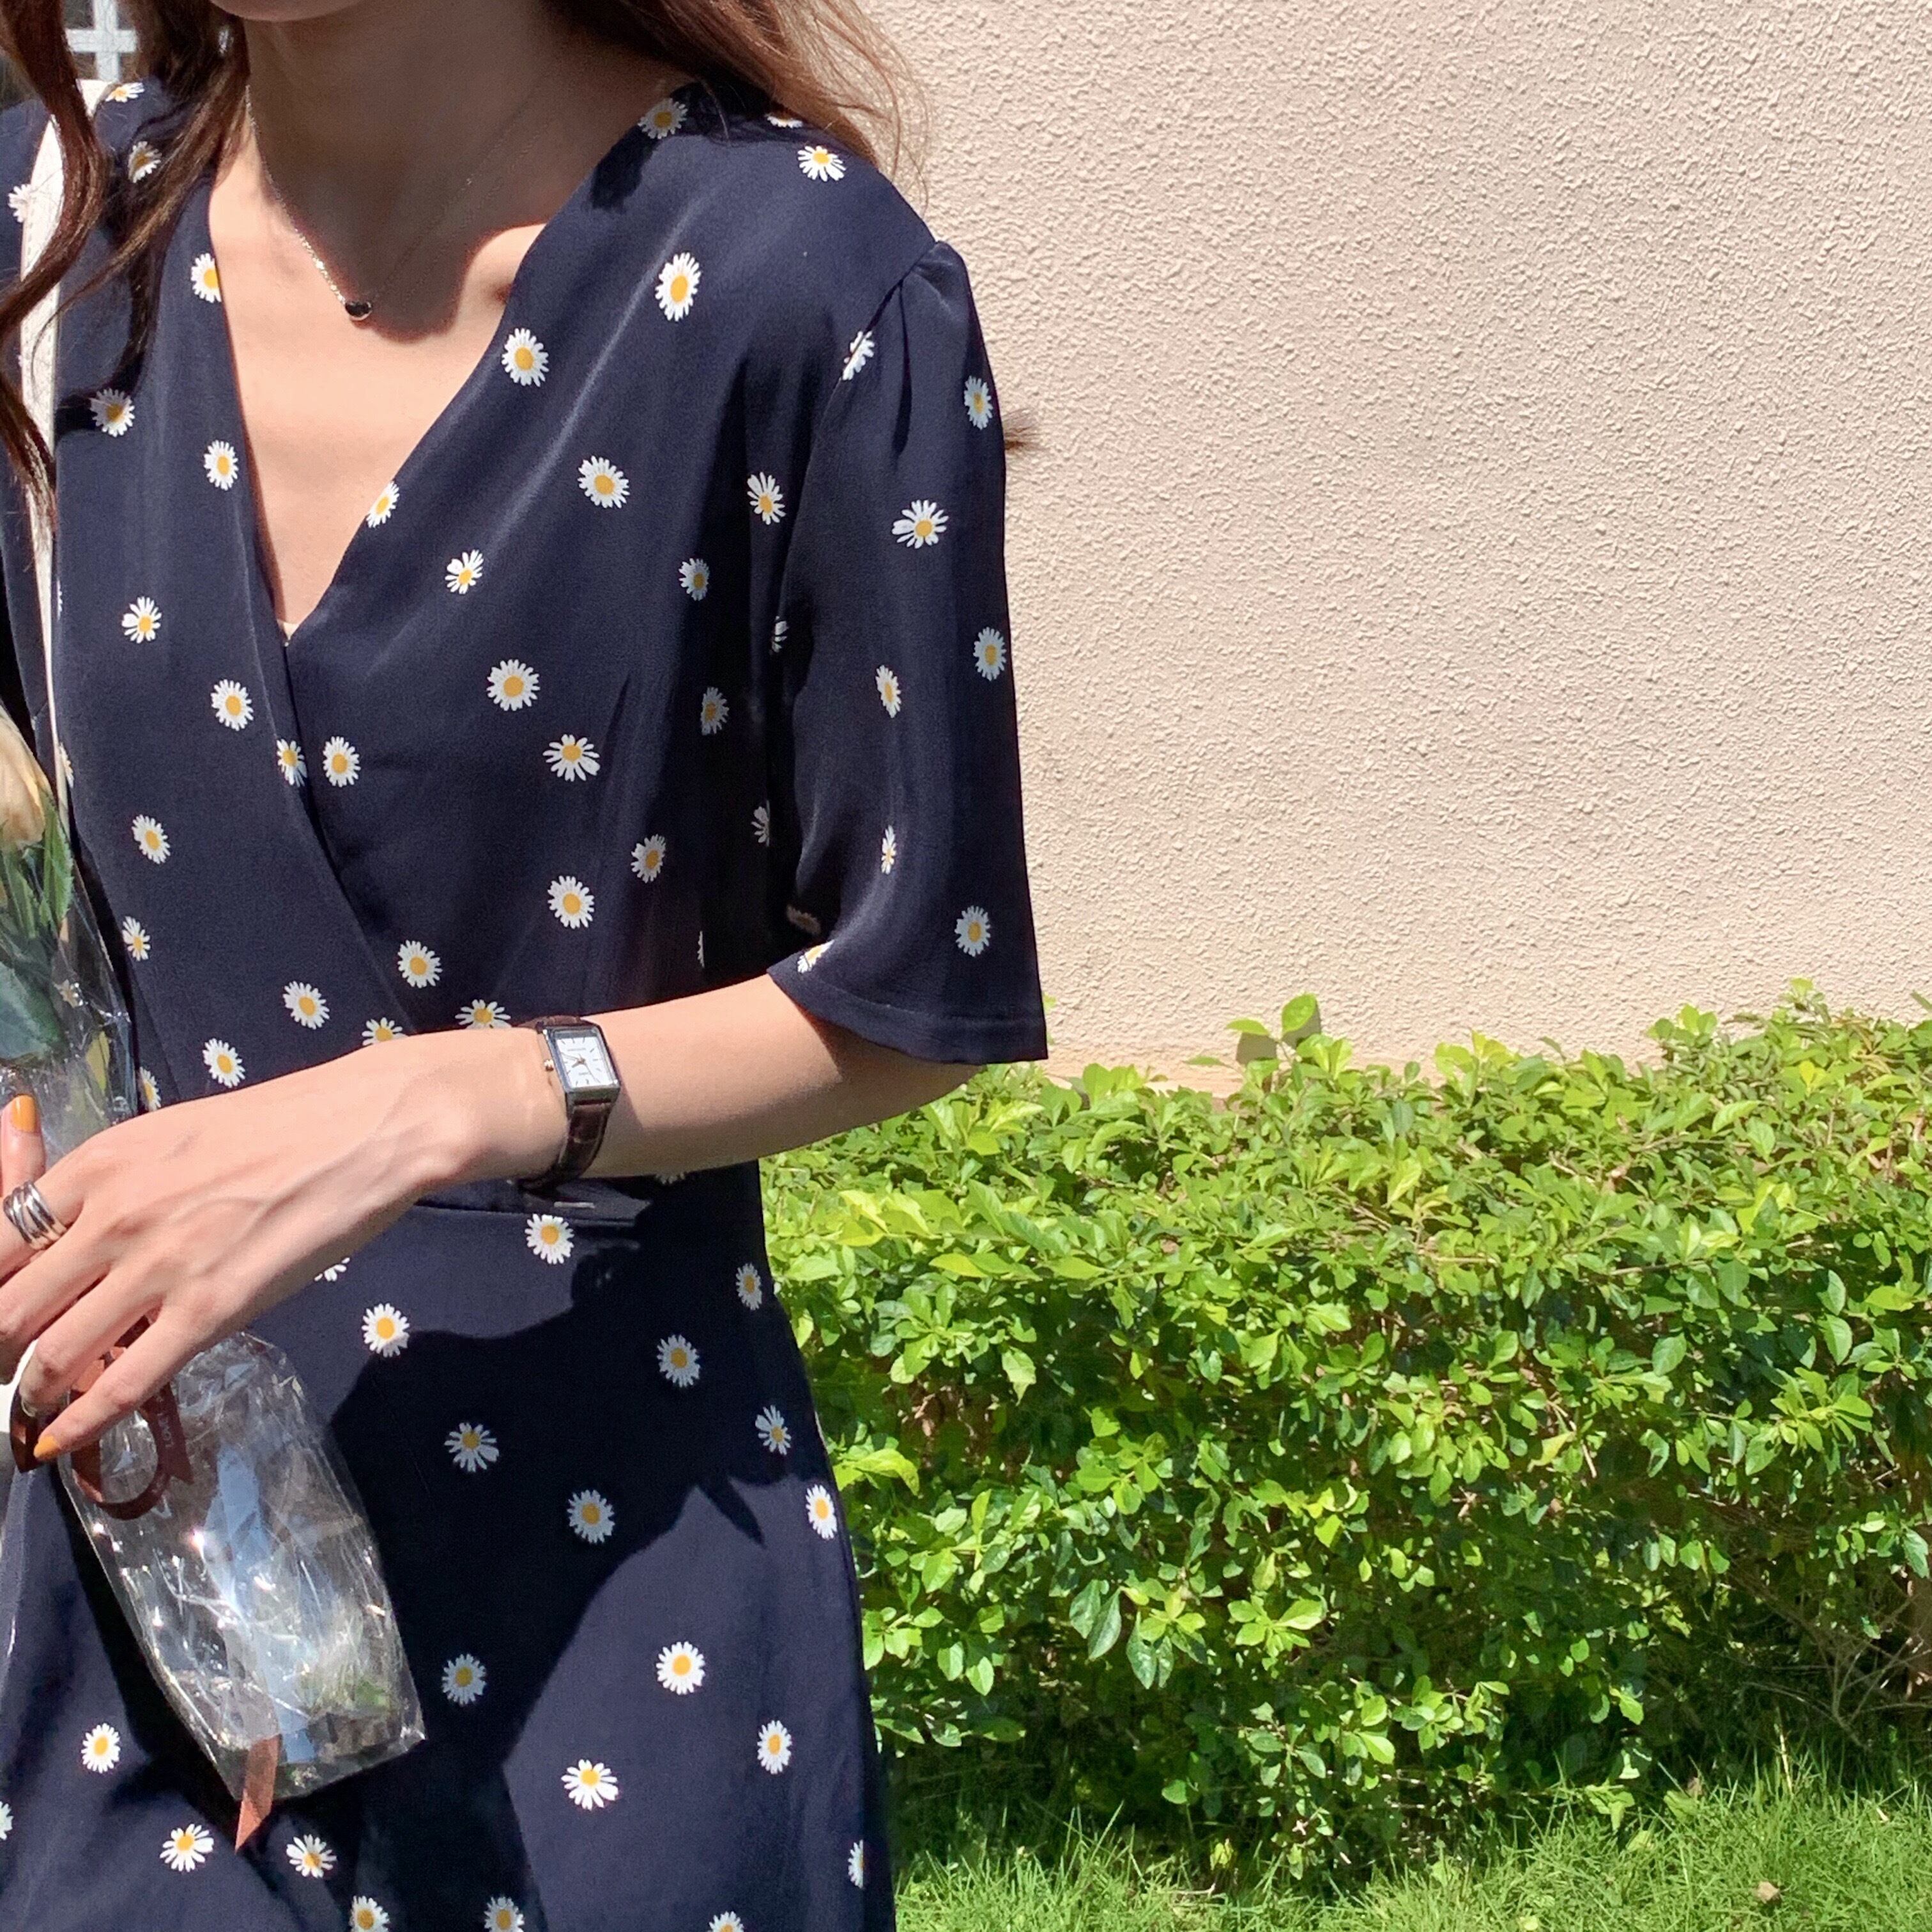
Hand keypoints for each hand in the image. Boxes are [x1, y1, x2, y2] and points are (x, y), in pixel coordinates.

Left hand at [0, 1026, 560, 1459]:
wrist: (367, 1129)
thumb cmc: (282, 1124)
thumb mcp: (172, 1137)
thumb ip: (115, 1186)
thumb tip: (76, 1239)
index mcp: (97, 1165)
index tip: (2, 1321)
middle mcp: (110, 1217)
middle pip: (9, 1309)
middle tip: (6, 1371)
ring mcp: (158, 1266)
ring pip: (53, 1354)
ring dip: (31, 1392)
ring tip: (32, 1409)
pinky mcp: (210, 1309)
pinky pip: (123, 1383)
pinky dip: (80, 1423)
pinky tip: (60, 1444)